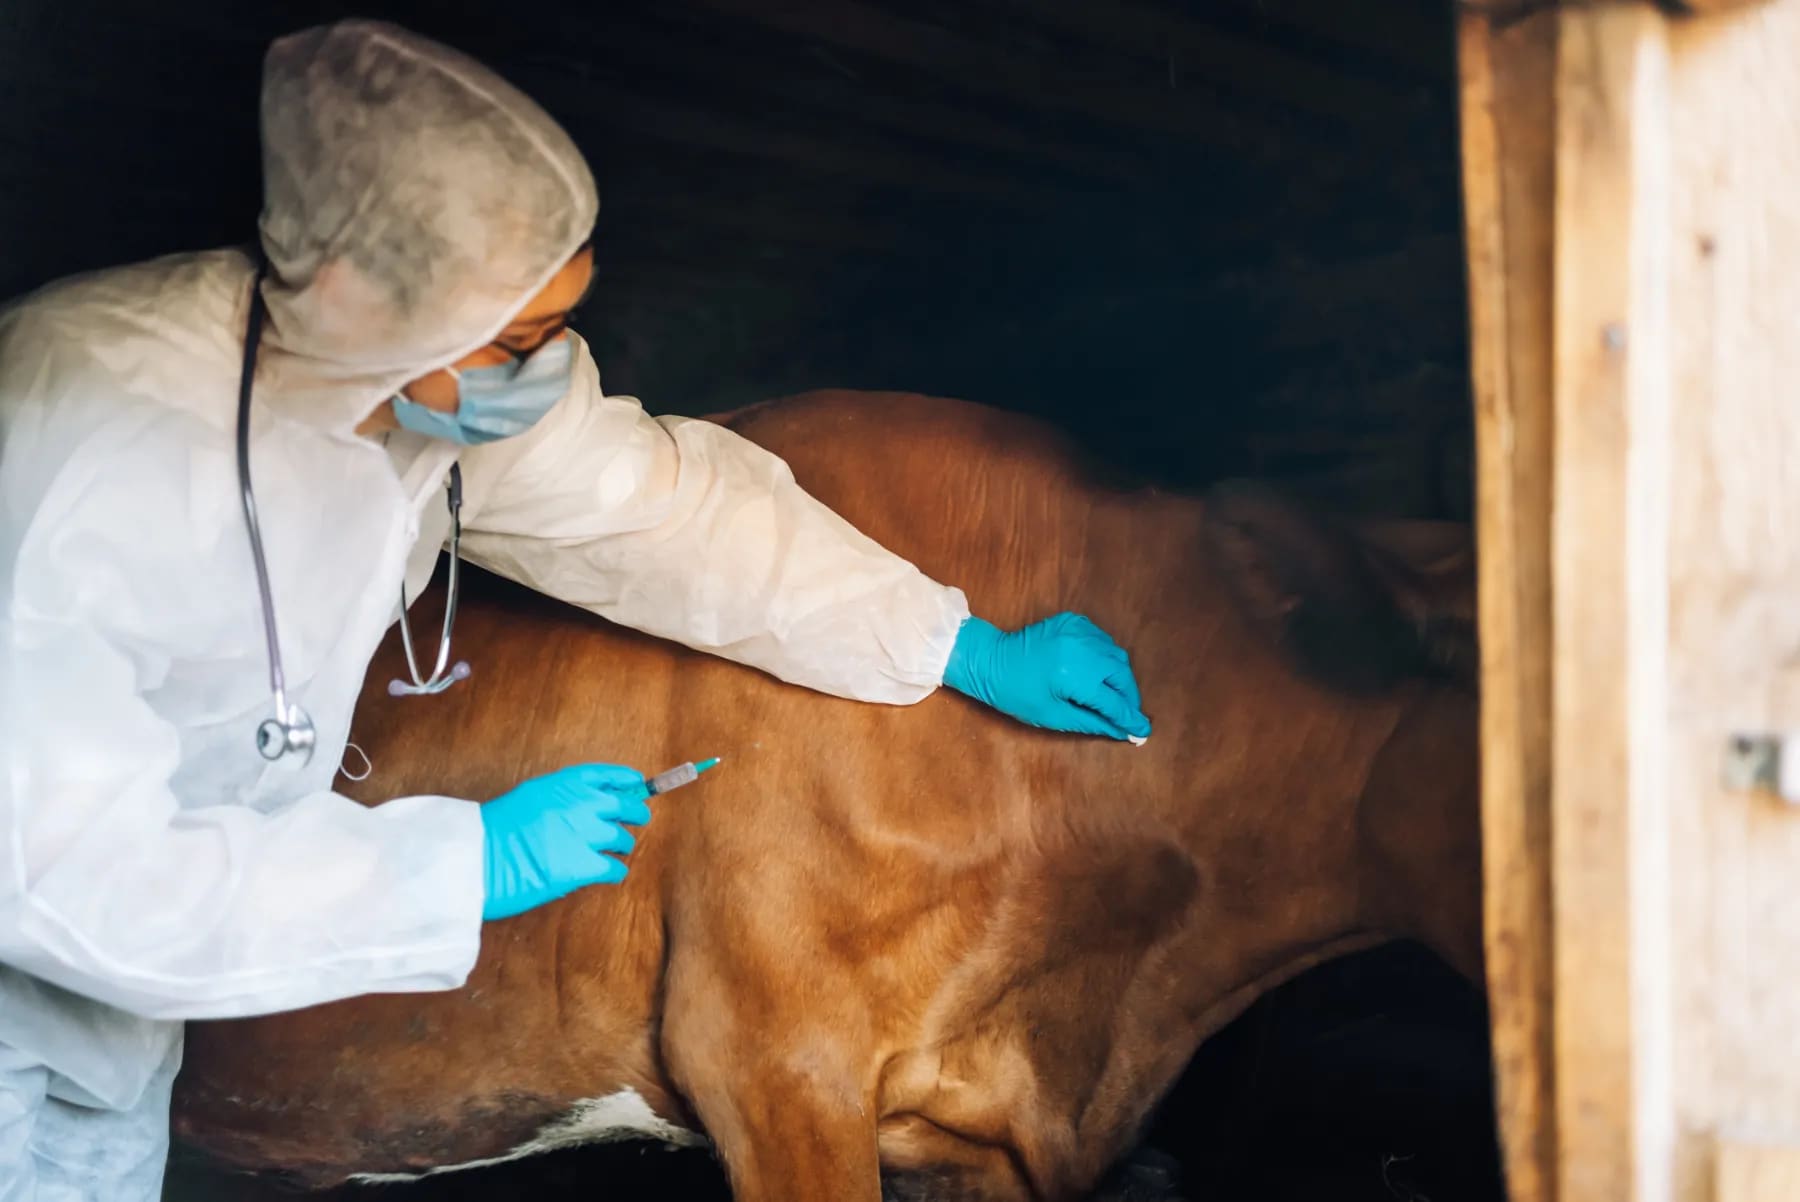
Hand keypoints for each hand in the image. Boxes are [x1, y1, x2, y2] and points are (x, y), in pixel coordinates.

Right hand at [479, 764, 650, 920]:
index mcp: (564, 784)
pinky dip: (615, 871)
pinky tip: (610, 873)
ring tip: (615, 851)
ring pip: (624, 838)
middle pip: (626, 805)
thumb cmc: (496, 831)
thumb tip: (592, 803)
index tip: (637, 783)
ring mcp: (585, 835)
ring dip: (622, 845)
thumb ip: (561, 797)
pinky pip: (615, 868)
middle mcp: (580, 804)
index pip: (607, 776)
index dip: (626, 780)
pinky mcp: (584, 866)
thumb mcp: (530, 796)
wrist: (480, 858)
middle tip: (639, 819)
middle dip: (636, 813)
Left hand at [942, 613, 1150, 741]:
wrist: (989, 660)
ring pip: (1116, 655)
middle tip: (1128, 714)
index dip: (1130, 718)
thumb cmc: (1016, 694)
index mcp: (1075, 676)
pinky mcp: (1073, 621)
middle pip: (1122, 675)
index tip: (1143, 732)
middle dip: (1129, 696)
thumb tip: (1124, 732)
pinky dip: (1106, 657)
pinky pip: (1102, 640)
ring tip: (1115, 696)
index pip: (1113, 701)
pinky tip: (1099, 671)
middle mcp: (1082, 649)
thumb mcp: (1053, 715)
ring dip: (1120, 677)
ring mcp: (1079, 631)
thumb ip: (1093, 722)